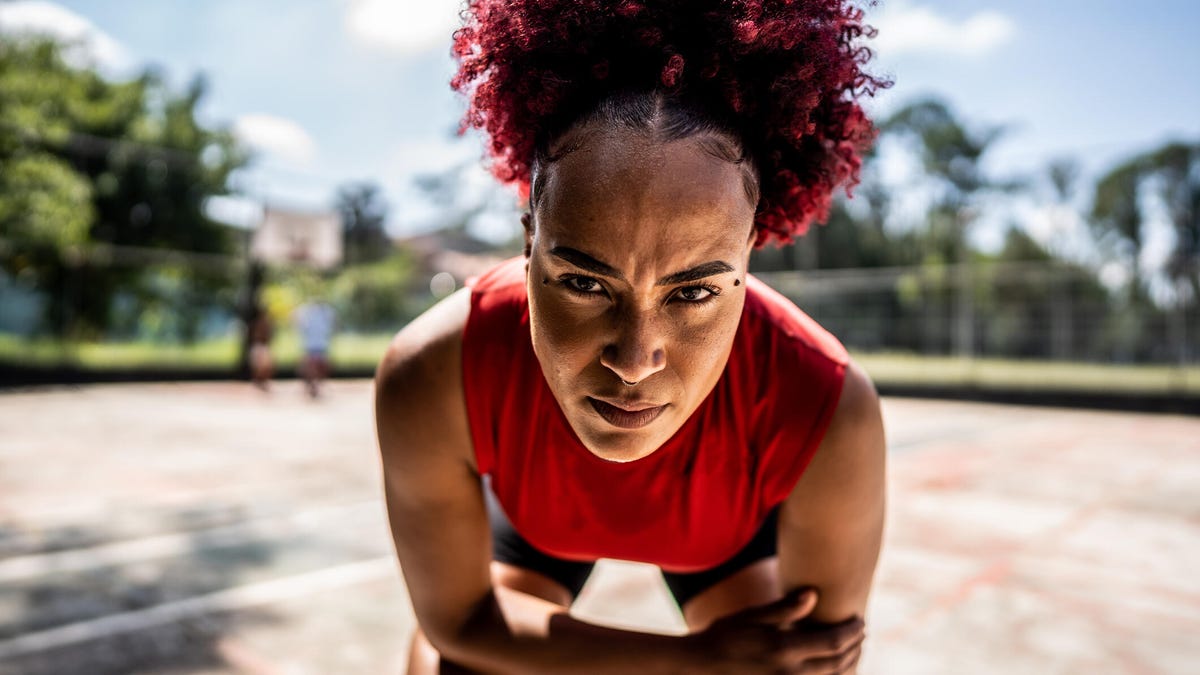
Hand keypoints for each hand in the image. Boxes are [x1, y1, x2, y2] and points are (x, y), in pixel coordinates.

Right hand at [683, 589, 864, 673]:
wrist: (699, 667)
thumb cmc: (723, 636)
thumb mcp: (751, 617)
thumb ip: (784, 609)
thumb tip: (814, 595)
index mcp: (784, 649)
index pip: (833, 642)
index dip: (852, 632)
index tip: (860, 621)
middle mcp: (790, 673)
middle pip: (838, 663)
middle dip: (855, 648)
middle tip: (861, 634)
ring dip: (848, 665)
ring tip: (853, 650)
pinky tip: (833, 669)